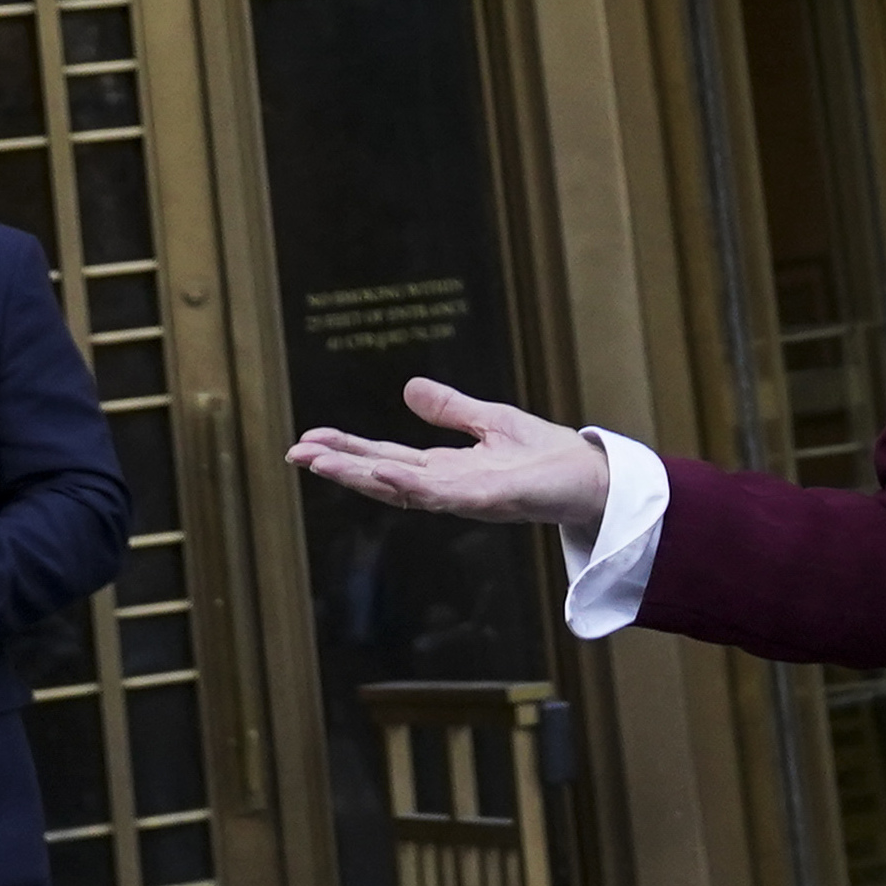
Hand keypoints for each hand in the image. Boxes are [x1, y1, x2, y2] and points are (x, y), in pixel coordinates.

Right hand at [290, 379, 612, 535]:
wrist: (590, 476)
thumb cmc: (544, 455)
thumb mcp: (489, 420)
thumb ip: (450, 409)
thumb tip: (407, 387)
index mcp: (443, 468)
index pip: (383, 457)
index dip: (346, 449)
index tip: (307, 440)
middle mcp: (446, 487)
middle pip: (381, 475)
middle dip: (339, 466)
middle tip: (295, 454)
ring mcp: (464, 496)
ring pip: (400, 487)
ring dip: (360, 474)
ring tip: (322, 462)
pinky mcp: (489, 498)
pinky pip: (441, 494)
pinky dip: (408, 485)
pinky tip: (381, 471)